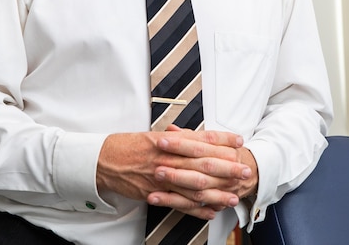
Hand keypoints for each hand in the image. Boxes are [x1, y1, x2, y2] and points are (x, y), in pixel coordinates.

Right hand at [96, 127, 251, 218]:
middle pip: (203, 162)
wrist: (103, 159)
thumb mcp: (153, 135)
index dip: (223, 140)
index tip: (239, 141)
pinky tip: (210, 212)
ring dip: (217, 192)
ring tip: (233, 196)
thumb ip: (176, 138)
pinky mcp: (154, 193)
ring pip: (194, 186)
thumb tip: (198, 138)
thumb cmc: (127, 145)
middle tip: (245, 170)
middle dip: (227, 167)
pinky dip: (196, 209)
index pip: (201, 138)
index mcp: (168, 140)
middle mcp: (167, 157)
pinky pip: (179, 203)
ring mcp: (161, 176)